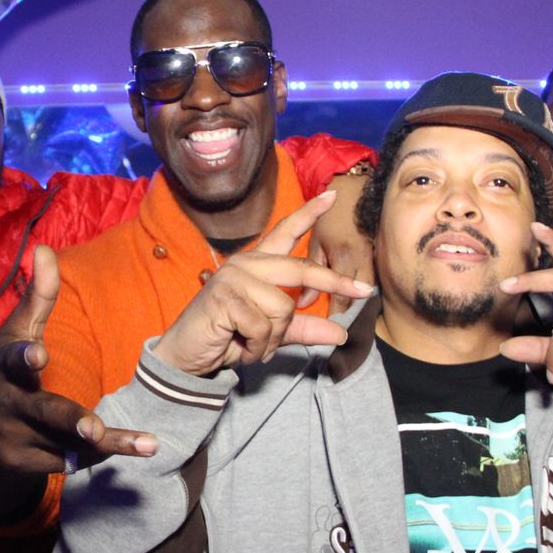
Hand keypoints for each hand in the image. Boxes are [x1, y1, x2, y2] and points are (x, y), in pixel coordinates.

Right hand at [0, 244, 157, 474]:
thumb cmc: (0, 369)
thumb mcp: (14, 332)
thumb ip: (37, 296)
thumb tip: (44, 248)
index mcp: (6, 367)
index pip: (13, 358)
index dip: (25, 356)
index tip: (39, 355)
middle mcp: (10, 405)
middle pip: (45, 414)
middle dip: (72, 422)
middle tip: (95, 429)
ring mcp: (15, 439)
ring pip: (67, 445)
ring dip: (107, 445)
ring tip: (149, 445)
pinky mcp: (25, 465)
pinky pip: (68, 461)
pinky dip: (94, 454)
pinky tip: (124, 449)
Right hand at [153, 191, 376, 376]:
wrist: (187, 356)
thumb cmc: (227, 337)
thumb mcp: (271, 333)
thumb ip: (302, 328)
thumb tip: (340, 332)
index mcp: (257, 265)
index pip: (284, 233)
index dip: (309, 214)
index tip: (332, 196)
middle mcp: (246, 264)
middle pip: (301, 270)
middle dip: (334, 283)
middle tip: (366, 292)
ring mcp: (234, 278)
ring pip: (283, 308)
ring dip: (275, 337)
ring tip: (255, 344)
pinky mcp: (225, 298)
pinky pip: (263, 326)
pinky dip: (259, 347)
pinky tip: (243, 349)